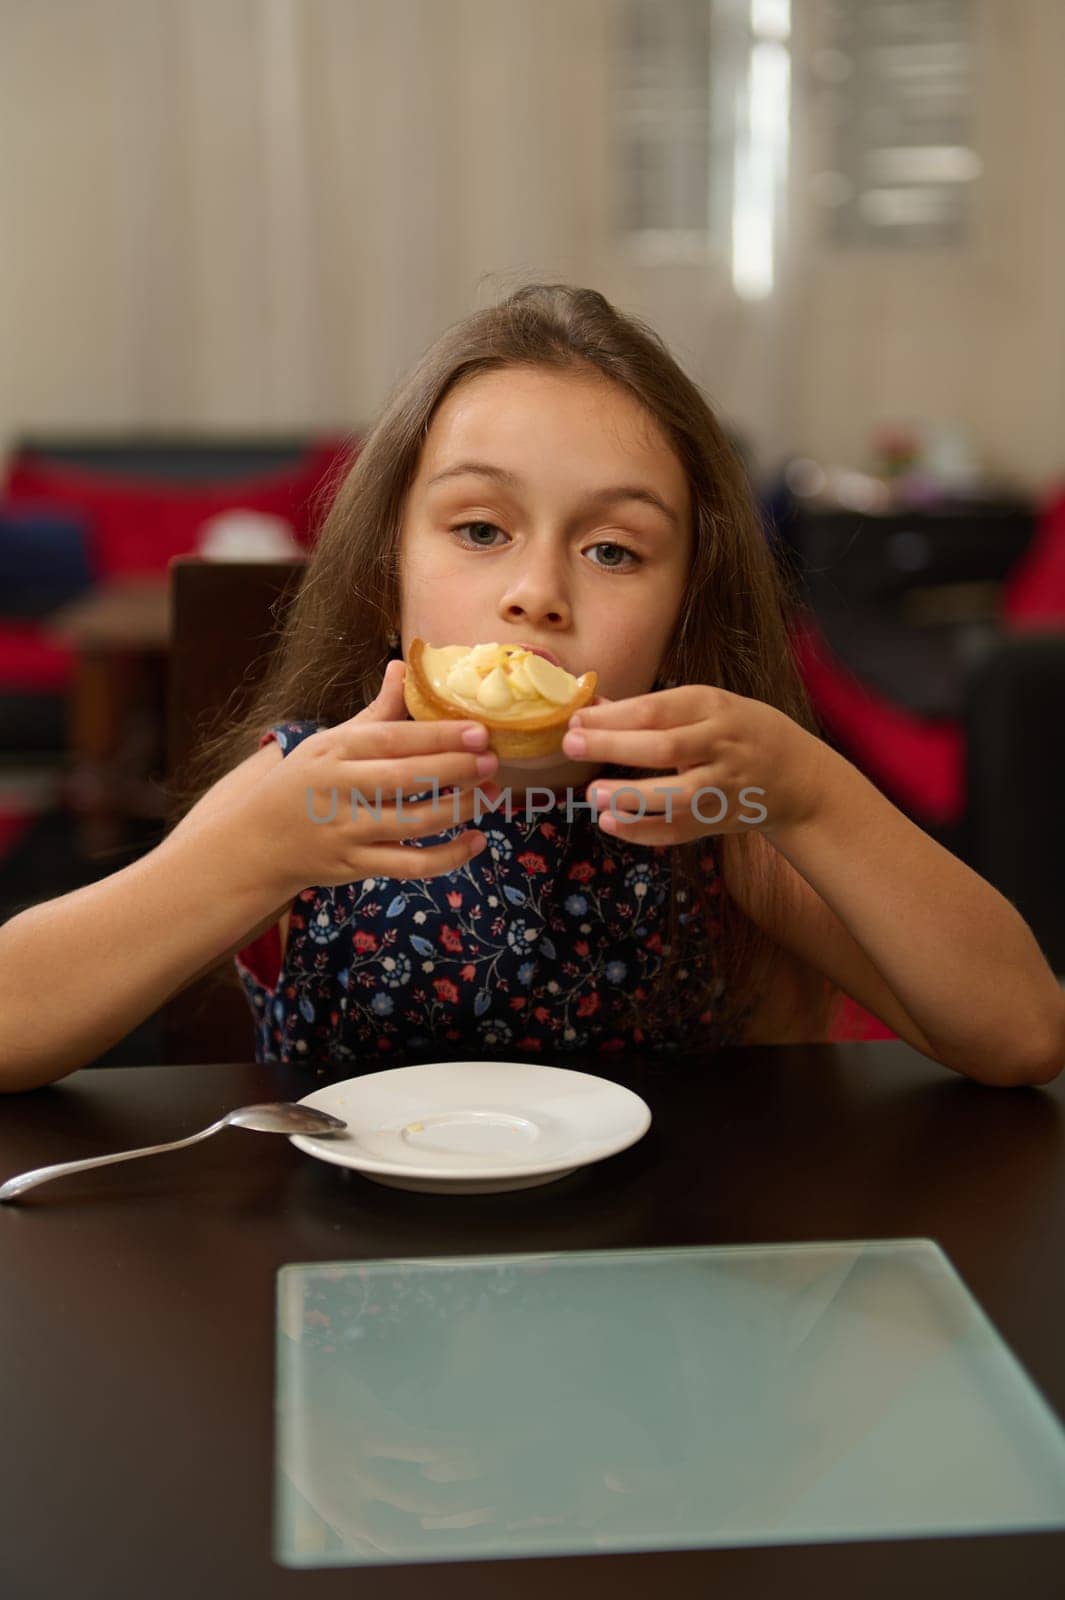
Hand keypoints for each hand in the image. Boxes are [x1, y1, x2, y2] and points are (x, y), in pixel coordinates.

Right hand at [239, 660, 498, 893]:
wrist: (258, 841)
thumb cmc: (303, 782)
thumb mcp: (330, 741)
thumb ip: (375, 711)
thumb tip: (403, 666)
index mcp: (337, 750)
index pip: (394, 739)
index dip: (440, 735)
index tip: (480, 731)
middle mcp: (341, 789)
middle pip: (408, 779)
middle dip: (457, 770)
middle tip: (493, 762)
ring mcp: (347, 830)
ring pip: (414, 822)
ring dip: (460, 809)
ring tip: (491, 795)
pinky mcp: (355, 865)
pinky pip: (410, 865)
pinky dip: (448, 857)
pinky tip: (476, 841)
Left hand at [560, 683, 826, 845]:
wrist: (796, 776)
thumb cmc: (739, 731)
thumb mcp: (706, 706)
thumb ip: (652, 710)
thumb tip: (593, 708)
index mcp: (713, 708)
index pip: (657, 710)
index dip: (613, 716)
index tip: (575, 719)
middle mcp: (720, 745)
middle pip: (664, 747)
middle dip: (614, 746)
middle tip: (571, 745)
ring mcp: (722, 786)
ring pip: (677, 794)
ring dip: (631, 796)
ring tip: (593, 794)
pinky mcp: (718, 819)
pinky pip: (679, 829)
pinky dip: (643, 830)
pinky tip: (611, 823)